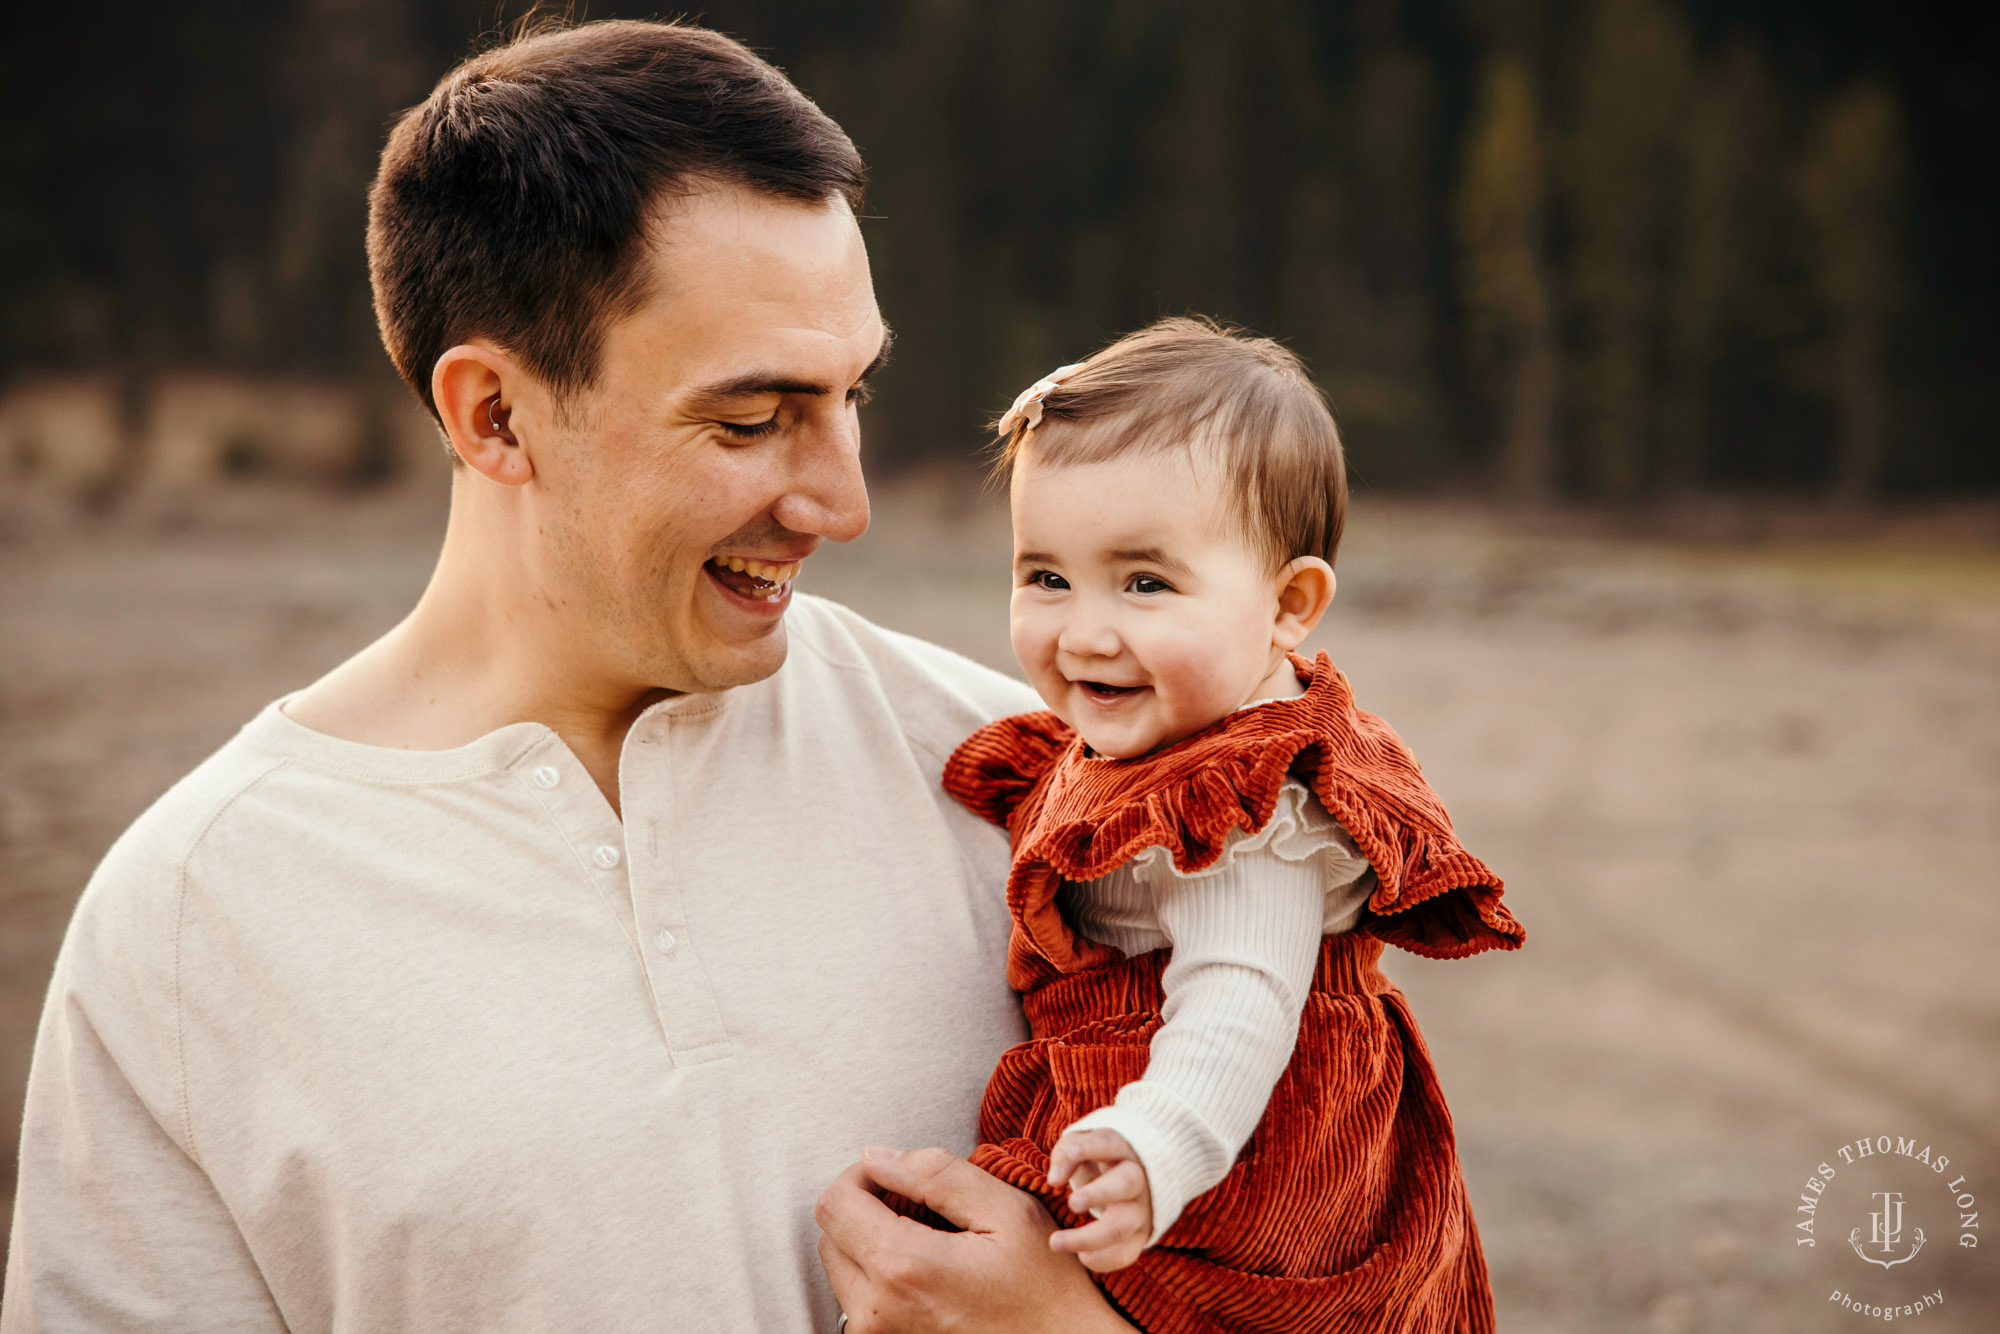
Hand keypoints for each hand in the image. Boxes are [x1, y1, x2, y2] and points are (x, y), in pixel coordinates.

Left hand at [814, 1145, 1135, 1332]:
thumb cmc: (1043, 1285)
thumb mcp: (1004, 1210)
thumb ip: (935, 1174)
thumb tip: (877, 1156)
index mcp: (904, 1267)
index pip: (835, 1203)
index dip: (861, 1174)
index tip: (897, 1174)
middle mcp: (877, 1309)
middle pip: (830, 1233)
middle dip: (865, 1204)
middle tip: (918, 1201)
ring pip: (840, 1263)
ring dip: (870, 1238)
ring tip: (927, 1236)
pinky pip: (857, 1295)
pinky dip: (879, 1270)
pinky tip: (926, 1266)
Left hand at [1045, 1127, 1152, 1271]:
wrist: (1140, 1180)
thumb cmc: (1100, 1159)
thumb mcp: (1083, 1146)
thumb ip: (1066, 1154)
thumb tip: (1054, 1180)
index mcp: (1122, 1149)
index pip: (1108, 1143)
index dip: (1091, 1147)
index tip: (1071, 1152)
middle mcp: (1138, 1178)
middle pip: (1126, 1184)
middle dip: (1100, 1194)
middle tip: (1073, 1203)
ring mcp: (1142, 1209)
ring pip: (1122, 1225)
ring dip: (1089, 1238)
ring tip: (1055, 1242)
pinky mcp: (1141, 1235)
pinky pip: (1127, 1253)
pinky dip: (1104, 1260)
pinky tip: (1081, 1257)